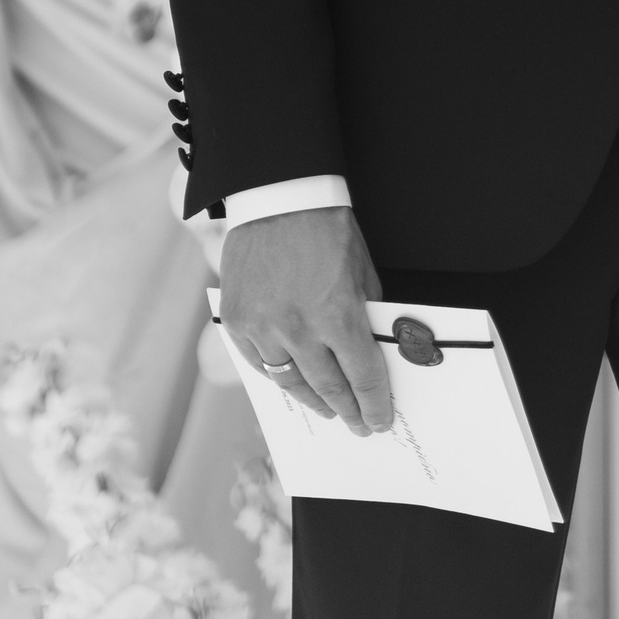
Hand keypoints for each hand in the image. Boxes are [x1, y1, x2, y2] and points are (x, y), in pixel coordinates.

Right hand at [220, 205, 393, 433]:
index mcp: (337, 313)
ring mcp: (262, 327)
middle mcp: (298, 328)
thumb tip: (375, 352)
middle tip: (358, 424)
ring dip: (313, 401)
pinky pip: (259, 363)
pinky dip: (277, 376)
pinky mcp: (237, 321)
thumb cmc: (327, 226)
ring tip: (328, 410)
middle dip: (347, 409)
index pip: (362, 374)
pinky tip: (292, 382)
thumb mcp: (362, 269)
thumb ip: (367, 314)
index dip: (374, 402)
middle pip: (328, 387)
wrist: (278, 194)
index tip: (380, 419)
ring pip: (290, 383)